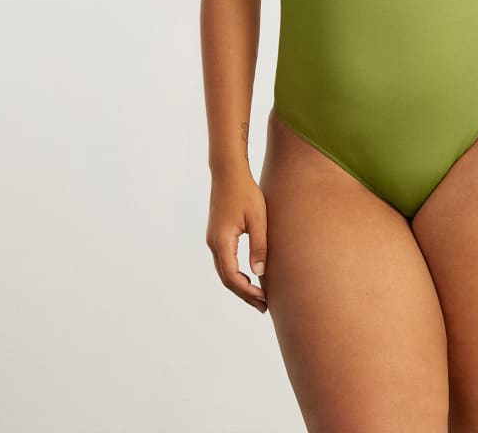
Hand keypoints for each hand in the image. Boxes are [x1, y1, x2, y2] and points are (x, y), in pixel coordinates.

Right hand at [205, 169, 268, 313]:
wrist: (228, 172)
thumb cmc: (245, 192)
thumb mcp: (258, 218)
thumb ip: (259, 245)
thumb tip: (259, 273)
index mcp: (222, 242)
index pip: (232, 277)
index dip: (248, 292)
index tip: (264, 300)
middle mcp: (213, 243)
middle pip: (226, 278)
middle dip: (244, 294)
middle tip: (263, 306)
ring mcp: (213, 239)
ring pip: (224, 271)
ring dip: (239, 285)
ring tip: (258, 296)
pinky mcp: (216, 234)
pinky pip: (224, 261)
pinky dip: (235, 273)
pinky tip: (249, 275)